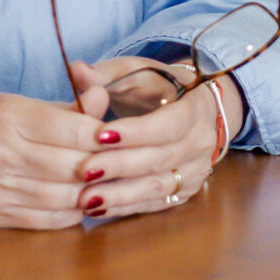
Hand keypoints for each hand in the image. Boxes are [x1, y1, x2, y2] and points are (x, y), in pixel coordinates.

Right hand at [0, 93, 106, 228]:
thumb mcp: (14, 104)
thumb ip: (64, 107)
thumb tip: (104, 97)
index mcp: (11, 117)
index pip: (76, 129)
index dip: (106, 136)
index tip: (119, 136)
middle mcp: (2, 153)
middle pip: (75, 166)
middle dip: (105, 167)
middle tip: (123, 164)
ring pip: (66, 197)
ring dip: (93, 193)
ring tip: (108, 185)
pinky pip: (48, 221)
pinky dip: (72, 213)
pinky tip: (82, 203)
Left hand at [65, 60, 237, 220]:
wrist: (202, 111)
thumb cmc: (163, 88)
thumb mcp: (139, 72)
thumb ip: (107, 73)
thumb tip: (77, 71)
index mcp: (196, 107)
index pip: (169, 124)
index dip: (136, 132)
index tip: (100, 135)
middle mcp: (202, 142)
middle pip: (160, 158)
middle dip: (119, 166)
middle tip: (84, 170)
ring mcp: (196, 170)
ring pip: (158, 186)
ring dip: (120, 194)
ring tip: (85, 198)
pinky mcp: (184, 191)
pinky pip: (154, 203)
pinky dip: (125, 207)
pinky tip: (97, 208)